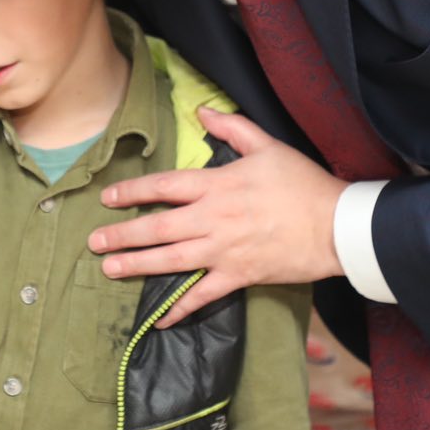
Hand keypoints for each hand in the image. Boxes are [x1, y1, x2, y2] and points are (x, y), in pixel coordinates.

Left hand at [90, 107, 346, 326]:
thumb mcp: (268, 146)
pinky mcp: (238, 276)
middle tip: (94, 242)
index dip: (133, 192)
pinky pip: (202, 295)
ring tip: (109, 269)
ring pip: (171, 260)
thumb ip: (232, 127)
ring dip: (137, 266)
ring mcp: (223, 251)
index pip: (164, 186)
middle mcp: (213, 219)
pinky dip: (180, 308)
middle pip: (157, 228)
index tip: (108, 198)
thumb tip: (201, 110)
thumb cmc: (302, 183)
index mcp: (217, 185)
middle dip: (122, 235)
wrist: (336, 226)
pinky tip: (159, 320)